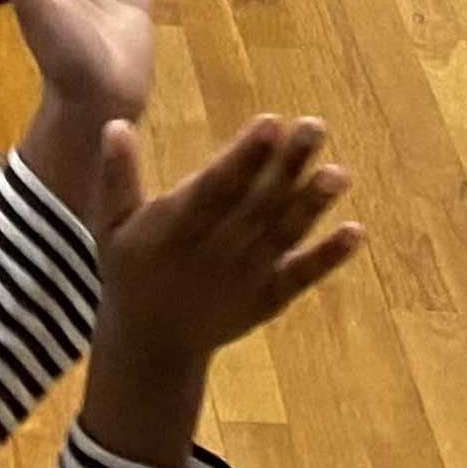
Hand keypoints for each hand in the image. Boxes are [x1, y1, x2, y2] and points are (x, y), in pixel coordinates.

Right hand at [92, 112, 363, 365]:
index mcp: (178, 226)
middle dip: (288, 164)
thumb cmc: (132, 271)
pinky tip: (355, 233)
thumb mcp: (110, 226)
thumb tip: (115, 123)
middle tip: (316, 126)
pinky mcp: (268, 298)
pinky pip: (301, 276)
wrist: (153, 345)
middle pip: (258, 201)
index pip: (217, 185)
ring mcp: (247, 276)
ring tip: (340, 174)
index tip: (271, 122)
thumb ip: (117, 176)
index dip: (244, 156)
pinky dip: (328, 257)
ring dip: (312, 204)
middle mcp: (218, 250)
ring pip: (283, 234)